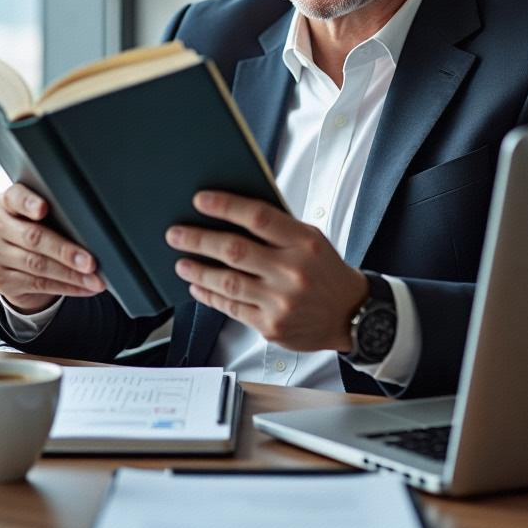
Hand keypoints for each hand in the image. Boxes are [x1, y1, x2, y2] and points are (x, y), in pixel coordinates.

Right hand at [0, 183, 104, 313]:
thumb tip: (92, 228)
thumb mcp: (45, 215)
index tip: (44, 208)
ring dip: (72, 275)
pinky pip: (38, 284)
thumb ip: (59, 212)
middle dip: (66, 252)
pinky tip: (85, 287)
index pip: (15, 197)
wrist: (18, 260)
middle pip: (33, 237)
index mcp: (8, 201)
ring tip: (95, 280)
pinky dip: (66, 287)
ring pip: (37, 265)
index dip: (29, 203)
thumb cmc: (41, 228)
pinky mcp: (0, 278)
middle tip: (91, 262)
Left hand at [165, 190, 367, 351]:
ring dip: (199, 270)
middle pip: (235, 250)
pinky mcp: (271, 326)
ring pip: (228, 282)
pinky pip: (232, 308)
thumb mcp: (311, 239)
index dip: (226, 206)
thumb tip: (231, 214)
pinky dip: (210, 295)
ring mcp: (281, 301)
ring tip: (181, 262)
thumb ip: (278, 229)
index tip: (200, 200)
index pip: (258, 217)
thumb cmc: (326, 270)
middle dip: (199, 240)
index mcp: (304, 242)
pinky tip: (198, 286)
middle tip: (175, 234)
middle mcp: (292, 271)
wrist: (352, 314)